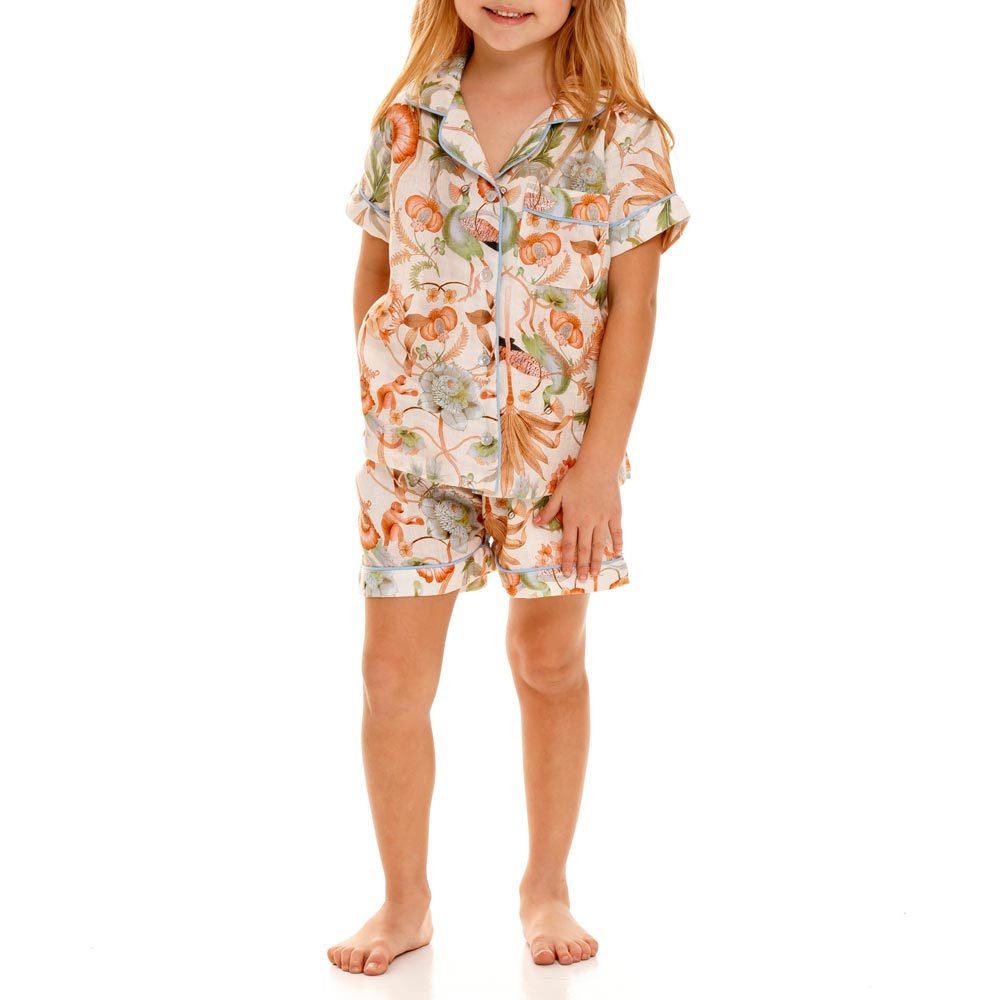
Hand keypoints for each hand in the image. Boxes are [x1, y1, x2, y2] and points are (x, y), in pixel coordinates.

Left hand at [532, 461, 622, 581]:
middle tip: (582, 580)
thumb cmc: (575, 478)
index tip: (566, 573)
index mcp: (573, 518)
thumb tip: (538, 523)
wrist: (597, 466)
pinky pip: (616, 532)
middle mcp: (588, 522)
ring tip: (595, 573)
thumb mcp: (558, 493)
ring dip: (597, 560)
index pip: (569, 545)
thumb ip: (549, 510)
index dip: (568, 560)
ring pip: (599, 544)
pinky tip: (617, 553)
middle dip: (582, 566)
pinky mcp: (615, 514)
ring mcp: (602, 519)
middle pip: (584, 549)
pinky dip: (617, 543)